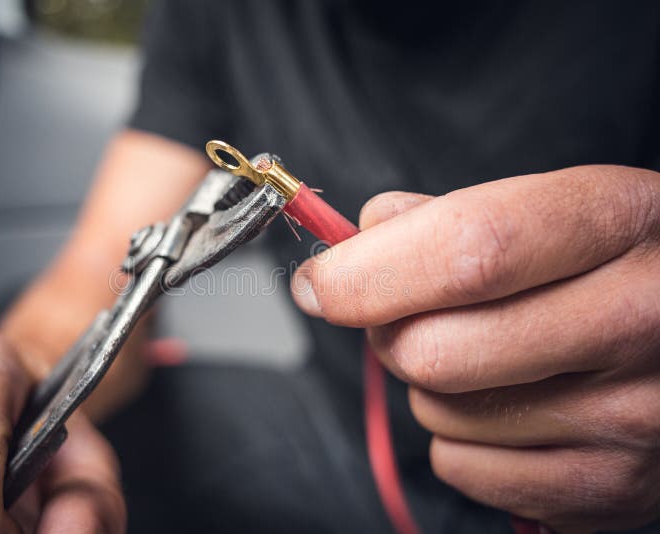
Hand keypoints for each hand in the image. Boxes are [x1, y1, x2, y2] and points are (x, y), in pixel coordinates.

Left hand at [291, 165, 659, 531]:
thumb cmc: (624, 262)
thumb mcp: (563, 205)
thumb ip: (457, 211)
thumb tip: (362, 240)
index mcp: (618, 224)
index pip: (469, 252)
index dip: (368, 271)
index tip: (320, 282)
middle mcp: (638, 322)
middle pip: (434, 349)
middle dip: (386, 329)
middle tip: (405, 310)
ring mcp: (631, 419)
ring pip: (439, 413)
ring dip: (428, 383)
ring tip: (482, 353)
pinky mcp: (611, 488)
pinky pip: (464, 470)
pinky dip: (460, 438)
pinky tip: (508, 404)